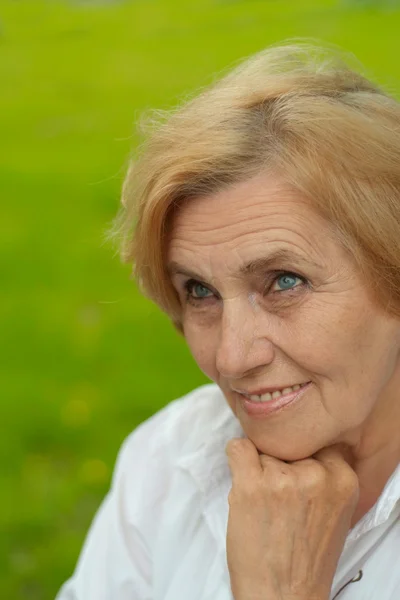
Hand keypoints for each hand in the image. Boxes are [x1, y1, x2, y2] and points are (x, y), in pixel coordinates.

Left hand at [225, 439, 358, 599]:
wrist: (283, 596)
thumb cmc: (305, 557)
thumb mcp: (333, 510)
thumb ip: (324, 474)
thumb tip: (294, 439)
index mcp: (343, 479)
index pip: (316, 439)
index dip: (302, 457)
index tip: (296, 476)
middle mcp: (317, 475)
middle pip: (288, 443)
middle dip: (281, 464)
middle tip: (280, 500)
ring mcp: (283, 479)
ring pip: (263, 449)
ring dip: (259, 470)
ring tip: (266, 505)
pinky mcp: (252, 485)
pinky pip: (237, 448)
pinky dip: (237, 459)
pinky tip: (244, 486)